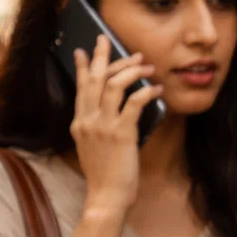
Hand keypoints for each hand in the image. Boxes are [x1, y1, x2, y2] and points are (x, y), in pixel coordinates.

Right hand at [70, 34, 162, 216]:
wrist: (107, 196)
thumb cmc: (106, 174)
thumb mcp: (94, 146)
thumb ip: (99, 126)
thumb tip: (118, 109)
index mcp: (79, 122)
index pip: (80, 87)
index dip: (82, 66)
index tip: (83, 50)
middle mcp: (87, 120)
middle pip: (94, 79)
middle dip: (103, 56)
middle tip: (110, 41)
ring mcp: (102, 126)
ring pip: (113, 85)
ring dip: (130, 71)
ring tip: (145, 65)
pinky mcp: (121, 133)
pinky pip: (134, 102)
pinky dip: (146, 91)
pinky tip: (157, 88)